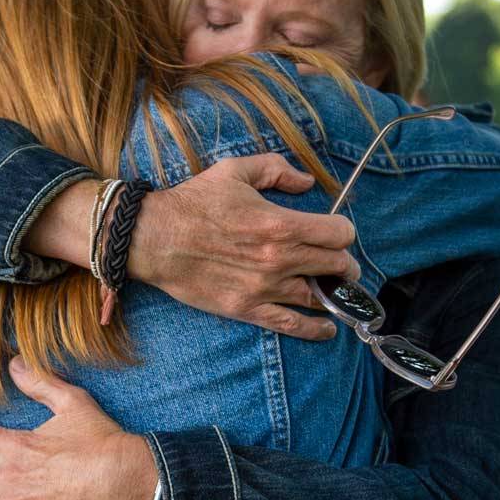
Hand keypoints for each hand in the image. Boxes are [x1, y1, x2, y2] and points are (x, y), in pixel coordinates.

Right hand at [129, 155, 360, 339]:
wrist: (156, 237)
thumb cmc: (194, 202)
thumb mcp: (236, 171)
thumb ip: (277, 170)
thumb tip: (307, 181)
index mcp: (281, 224)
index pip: (339, 233)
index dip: (344, 231)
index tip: (339, 232)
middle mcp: (280, 259)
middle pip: (336, 266)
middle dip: (344, 263)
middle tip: (342, 263)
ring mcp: (265, 288)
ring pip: (319, 297)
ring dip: (334, 293)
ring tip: (336, 290)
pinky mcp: (248, 309)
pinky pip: (292, 325)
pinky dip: (316, 329)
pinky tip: (328, 329)